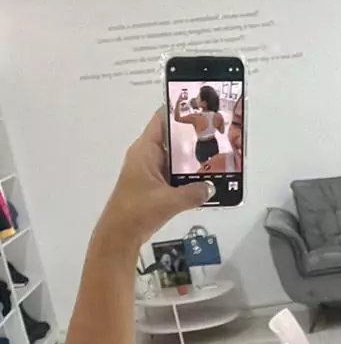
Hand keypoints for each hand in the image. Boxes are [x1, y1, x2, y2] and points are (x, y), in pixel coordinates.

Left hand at [98, 111, 212, 245]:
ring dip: (192, 160)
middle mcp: (147, 156)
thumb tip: (212, 187)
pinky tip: (205, 181)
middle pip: (172, 138)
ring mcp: (149, 171)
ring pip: (174, 158)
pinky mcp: (153, 186)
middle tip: (218, 135)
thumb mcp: (169, 201)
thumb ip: (193, 193)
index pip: (162, 119)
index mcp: (145, 150)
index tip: (202, 108)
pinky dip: (187, 176)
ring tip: (217, 157)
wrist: (119, 235)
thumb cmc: (138, 211)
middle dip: (193, 137)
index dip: (180, 111)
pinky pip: (173, 175)